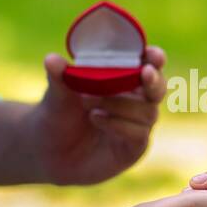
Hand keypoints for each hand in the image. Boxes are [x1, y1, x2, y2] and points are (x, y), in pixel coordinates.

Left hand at [28, 46, 167, 185]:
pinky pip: (139, 134)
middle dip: (154, 80)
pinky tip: (95, 118)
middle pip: (158, 88)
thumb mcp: (57, 94)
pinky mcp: (133, 149)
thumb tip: (51, 59)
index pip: (148, 64)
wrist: (48, 152)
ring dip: (121, 103)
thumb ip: (59, 76)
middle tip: (144, 73)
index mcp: (123, 80)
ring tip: (87, 101)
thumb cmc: (58, 115)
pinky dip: (119, 123)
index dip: (154, 58)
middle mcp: (135, 101)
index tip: (151, 54)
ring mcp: (137, 126)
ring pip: (148, 111)